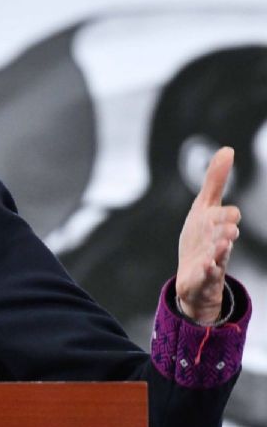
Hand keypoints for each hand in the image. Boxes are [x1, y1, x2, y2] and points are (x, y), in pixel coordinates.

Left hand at [176, 147, 241, 323]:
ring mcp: (210, 260)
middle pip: (223, 237)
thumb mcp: (205, 206)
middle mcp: (218, 243)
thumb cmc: (202, 236)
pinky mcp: (200, 276)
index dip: (226, 216)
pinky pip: (204, 274)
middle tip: (231, 230)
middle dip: (227, 233)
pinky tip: (204, 266)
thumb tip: (228, 150)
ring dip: (220, 251)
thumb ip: (216, 181)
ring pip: (217, 256)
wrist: (194, 273)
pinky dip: (205, 271)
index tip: (231, 213)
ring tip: (222, 247)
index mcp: (218, 225)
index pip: (224, 218)